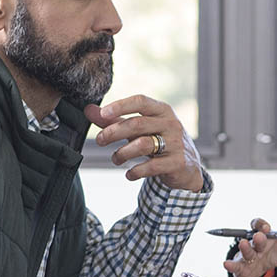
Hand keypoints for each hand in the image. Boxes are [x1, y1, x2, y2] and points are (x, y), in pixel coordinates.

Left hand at [85, 95, 203, 191]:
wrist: (187, 167)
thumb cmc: (159, 142)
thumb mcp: (140, 129)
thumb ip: (115, 120)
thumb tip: (88, 110)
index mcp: (162, 111)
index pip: (140, 101)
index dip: (120, 106)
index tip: (103, 113)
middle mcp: (170, 124)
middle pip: (137, 124)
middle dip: (114, 132)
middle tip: (100, 140)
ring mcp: (176, 143)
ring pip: (143, 145)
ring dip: (122, 153)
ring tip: (115, 159)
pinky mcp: (177, 163)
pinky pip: (152, 166)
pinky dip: (136, 171)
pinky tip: (129, 174)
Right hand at [223, 218, 276, 276]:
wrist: (265, 267)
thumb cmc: (275, 252)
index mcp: (265, 235)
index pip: (260, 224)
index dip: (262, 224)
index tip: (266, 227)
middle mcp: (254, 243)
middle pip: (253, 238)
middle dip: (256, 238)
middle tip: (260, 238)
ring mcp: (246, 255)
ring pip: (243, 251)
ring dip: (244, 248)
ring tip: (245, 246)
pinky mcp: (241, 268)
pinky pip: (233, 266)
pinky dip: (229, 265)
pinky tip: (226, 264)